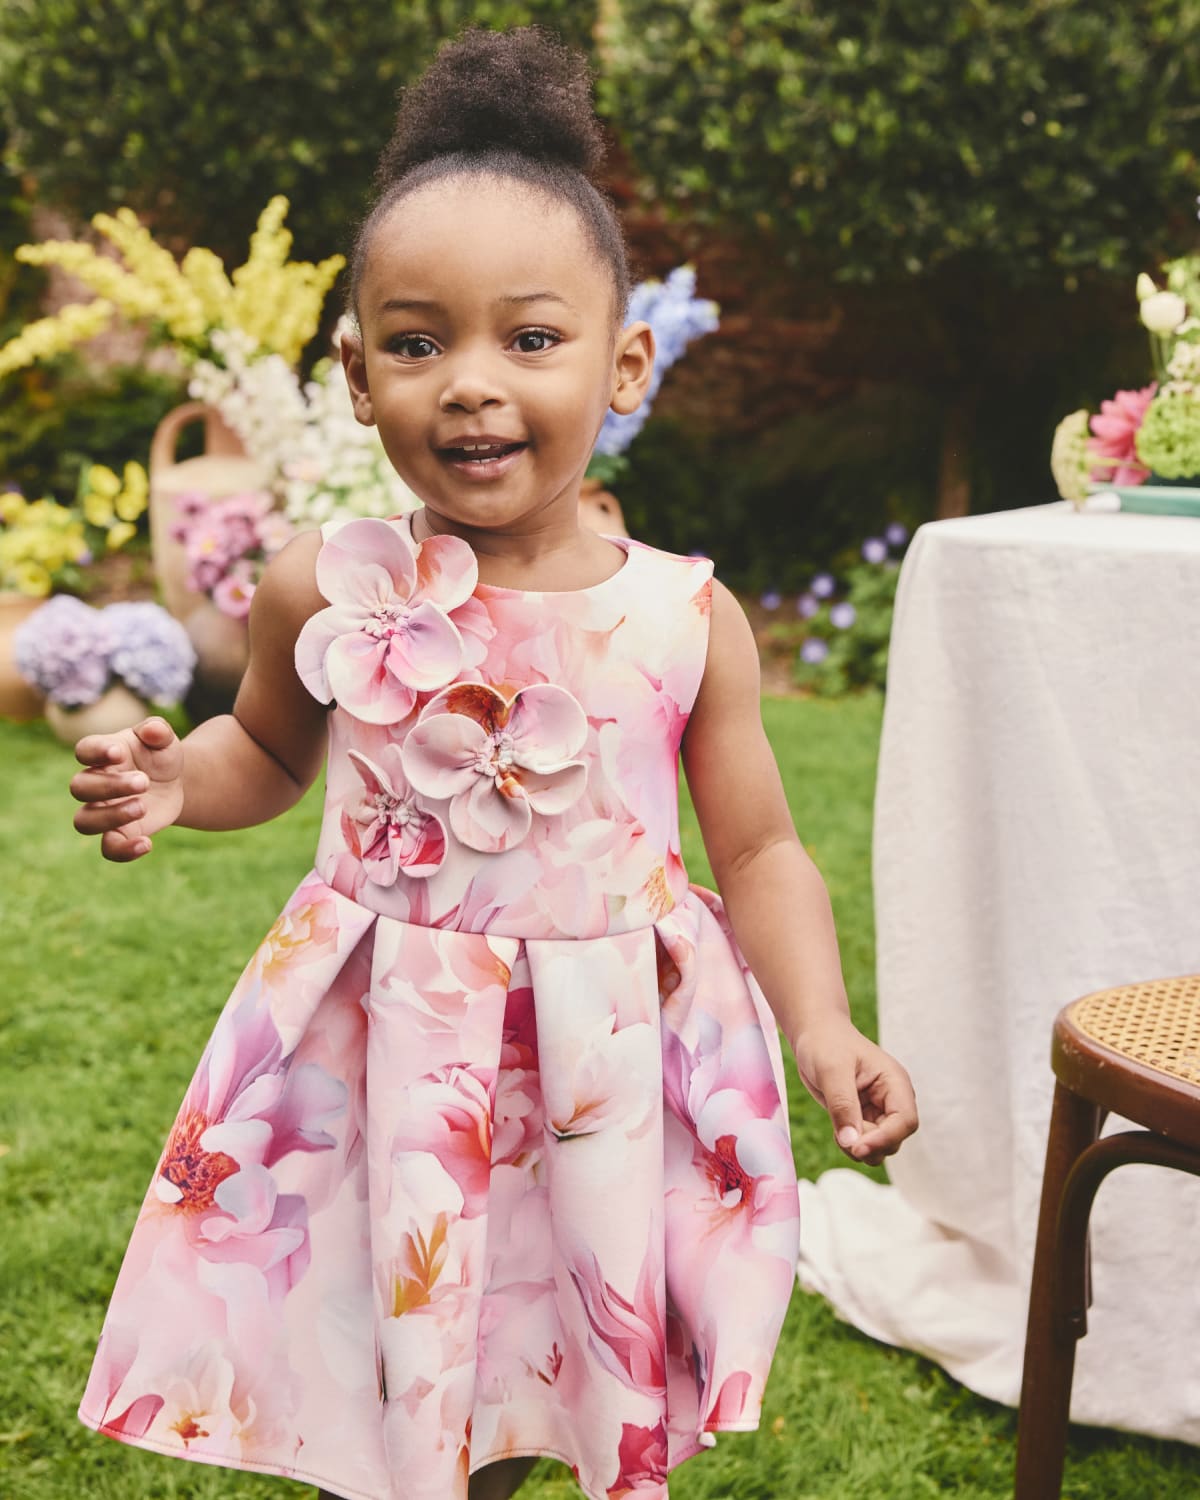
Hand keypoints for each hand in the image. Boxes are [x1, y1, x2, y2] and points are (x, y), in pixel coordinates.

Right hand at [69, 716, 184, 861]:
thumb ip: (158, 730)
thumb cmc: (161, 756)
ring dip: (110, 816)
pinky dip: (124, 850)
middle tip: (144, 781)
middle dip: (109, 786)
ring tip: (143, 807)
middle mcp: (94, 783)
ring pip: (84, 821)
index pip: (84, 750)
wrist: (175, 782)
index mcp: (102, 754)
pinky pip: (109, 848)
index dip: (96, 752)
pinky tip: (146, 844)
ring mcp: (102, 810)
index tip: (119, 753)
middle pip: (79, 787)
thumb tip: (153, 730)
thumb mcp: (165, 740)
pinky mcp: (119, 833)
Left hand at [790, 1013, 918, 1165]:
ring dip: (858, 1148)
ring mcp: (879, 1110)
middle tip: (839, 1133)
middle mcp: (892, 1099)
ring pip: (880, 1146)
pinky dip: (850, 1144)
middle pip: (894, 1139)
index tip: (857, 1148)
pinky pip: (864, 1144)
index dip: (885, 1139)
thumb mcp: (831, 1071)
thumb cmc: (826, 1044)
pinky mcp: (864, 1118)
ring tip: (837, 1130)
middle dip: (868, 1144)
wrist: (815, 1036)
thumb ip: (843, 1106)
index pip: (905, 1121)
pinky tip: (837, 1129)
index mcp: (895, 1082)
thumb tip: (852, 1144)